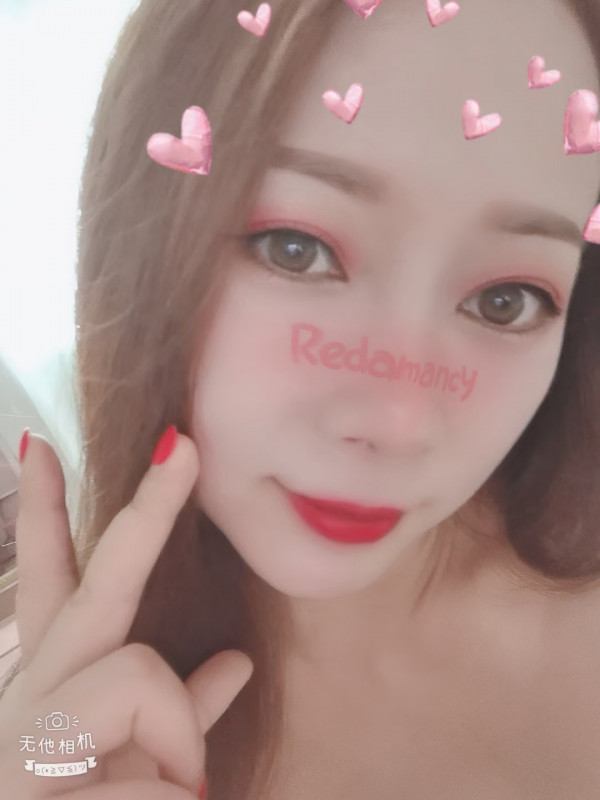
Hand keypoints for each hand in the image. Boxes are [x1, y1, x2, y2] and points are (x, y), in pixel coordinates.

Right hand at [0, 429, 252, 798]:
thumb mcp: (135, 763)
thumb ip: (179, 711)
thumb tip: (232, 660)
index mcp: (52, 684)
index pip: (50, 580)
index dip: (46, 510)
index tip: (38, 445)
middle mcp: (31, 694)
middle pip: (97, 582)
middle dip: (145, 511)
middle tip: (181, 445)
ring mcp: (28, 734)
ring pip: (140, 676)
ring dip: (172, 741)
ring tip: (168, 785)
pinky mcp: (39, 775)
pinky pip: (157, 772)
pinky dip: (166, 795)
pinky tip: (162, 798)